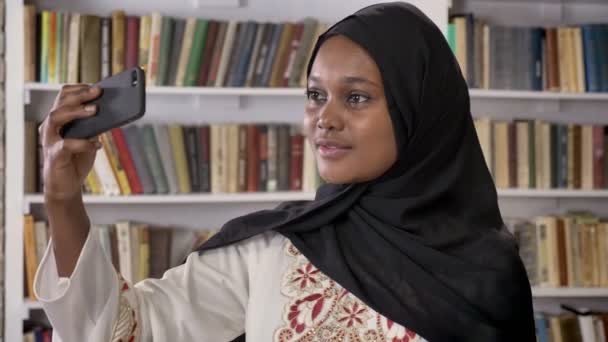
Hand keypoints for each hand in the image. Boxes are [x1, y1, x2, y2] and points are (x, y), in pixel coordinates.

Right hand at [40, 84, 101, 200]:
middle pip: (60, 103)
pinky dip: (83, 143)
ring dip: (76, 112)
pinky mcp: (54, 156)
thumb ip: (94, 126)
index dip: (78, 89)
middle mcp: (51, 127)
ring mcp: (50, 140)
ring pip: (56, 118)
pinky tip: (97, 144)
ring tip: (94, 110)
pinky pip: (66, 145)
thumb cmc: (76, 159)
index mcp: (59, 120)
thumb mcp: (89, 138)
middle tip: (97, 92)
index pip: (63, 96)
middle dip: (79, 95)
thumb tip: (109, 111)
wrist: (66, 186)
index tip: (96, 86)